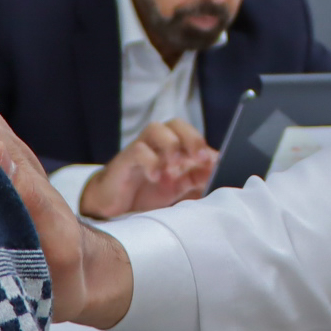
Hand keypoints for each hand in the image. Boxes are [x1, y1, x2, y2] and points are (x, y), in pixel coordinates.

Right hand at [80, 120, 216, 218]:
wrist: (112, 206)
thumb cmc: (146, 193)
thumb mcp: (178, 189)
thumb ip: (197, 179)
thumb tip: (218, 170)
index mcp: (173, 149)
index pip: (192, 135)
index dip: (205, 146)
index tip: (215, 163)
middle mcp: (157, 145)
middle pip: (176, 124)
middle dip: (191, 138)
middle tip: (199, 159)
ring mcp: (141, 150)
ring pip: (156, 128)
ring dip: (171, 145)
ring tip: (175, 167)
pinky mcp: (124, 161)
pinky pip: (137, 150)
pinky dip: (150, 161)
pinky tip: (156, 177)